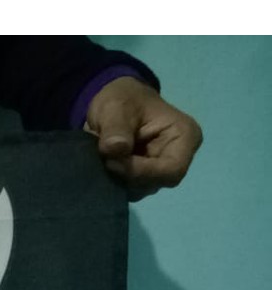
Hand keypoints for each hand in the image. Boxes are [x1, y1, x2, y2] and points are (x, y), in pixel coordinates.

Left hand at [85, 76, 202, 200]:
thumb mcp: (115, 107)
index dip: (140, 172)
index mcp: (185, 137)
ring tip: (104, 159)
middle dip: (126, 176)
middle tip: (104, 159)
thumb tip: (115, 149)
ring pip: (140, 189)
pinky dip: (114, 181)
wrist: (115, 103)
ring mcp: (161, 170)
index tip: (112, 160)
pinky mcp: (145, 178)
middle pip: (154, 183)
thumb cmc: (123, 100)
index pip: (171, 170)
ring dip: (118, 179)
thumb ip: (116, 128)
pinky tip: (105, 166)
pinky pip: (129, 189)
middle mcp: (179, 158)